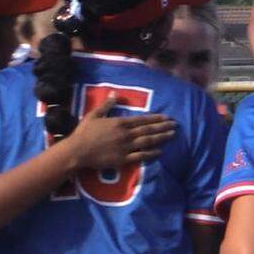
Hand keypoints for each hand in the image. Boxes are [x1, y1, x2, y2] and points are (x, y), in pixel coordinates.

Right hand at [61, 93, 176, 170]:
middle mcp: (125, 134)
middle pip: (148, 130)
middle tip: (175, 125)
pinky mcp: (123, 159)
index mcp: (120, 123)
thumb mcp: (94, 115)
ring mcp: (125, 147)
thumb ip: (106, 105)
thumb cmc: (84, 132)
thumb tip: (114, 94)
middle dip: (163, 127)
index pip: (142, 120)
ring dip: (161, 138)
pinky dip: (151, 154)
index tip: (166, 117)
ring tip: (172, 135)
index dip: (156, 118)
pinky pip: (140, 156)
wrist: (77, 151)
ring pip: (148, 142)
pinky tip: (160, 152)